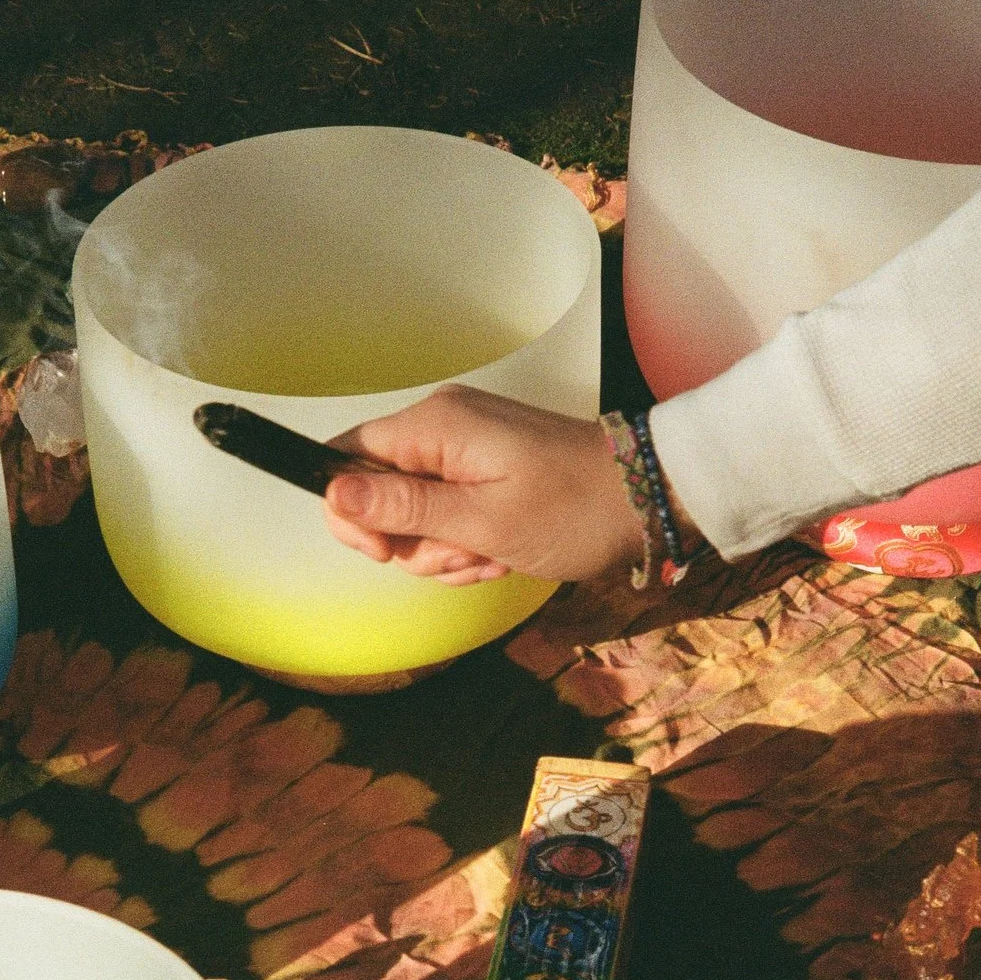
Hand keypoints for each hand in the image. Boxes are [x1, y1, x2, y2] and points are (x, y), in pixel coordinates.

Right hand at [320, 384, 651, 584]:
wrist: (649, 501)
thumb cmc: (574, 510)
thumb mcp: (482, 521)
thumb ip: (404, 508)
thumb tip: (332, 494)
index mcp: (435, 426)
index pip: (347, 458)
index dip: (352, 512)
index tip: (385, 551)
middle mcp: (443, 428)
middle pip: (379, 494)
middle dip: (412, 541)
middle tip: (462, 553)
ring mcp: (465, 450)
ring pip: (415, 516)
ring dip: (445, 551)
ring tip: (492, 554)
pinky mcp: (486, 472)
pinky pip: (449, 516)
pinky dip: (468, 545)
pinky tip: (501, 553)